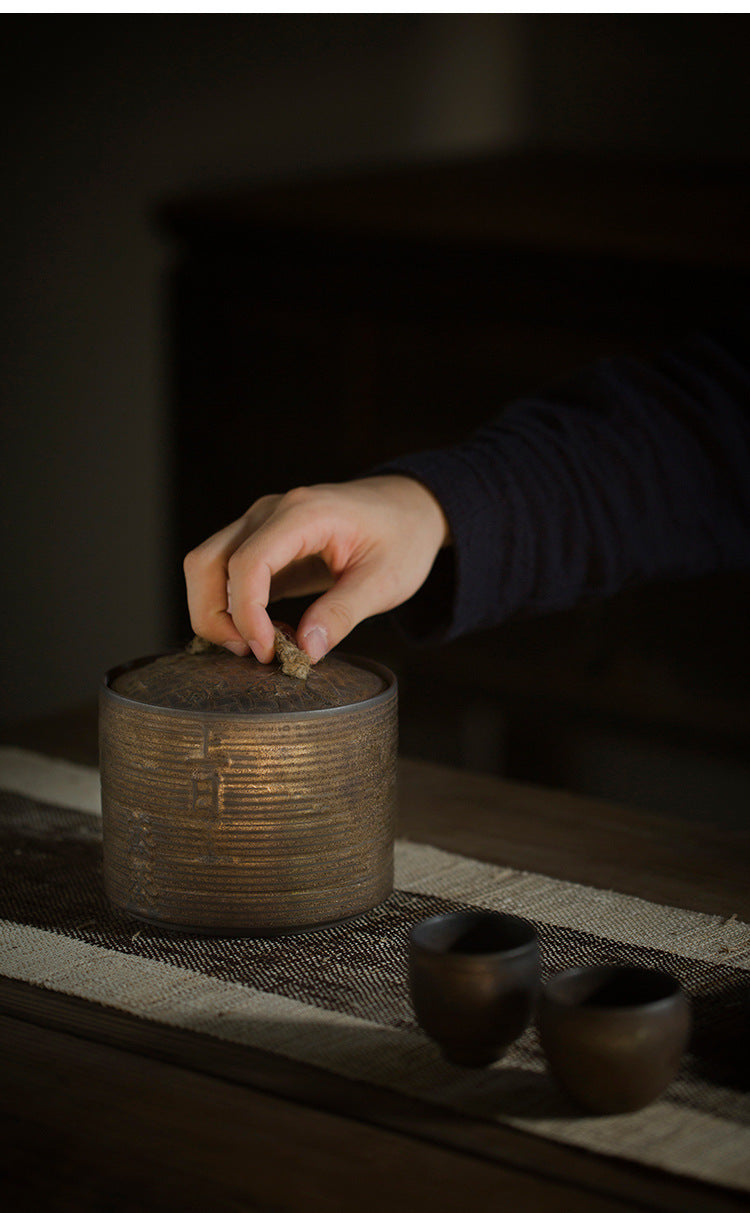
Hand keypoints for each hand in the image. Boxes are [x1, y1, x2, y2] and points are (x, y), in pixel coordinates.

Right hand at [183, 475, 449, 662]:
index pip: (247, 563)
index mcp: (303, 514)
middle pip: (206, 562)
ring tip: (260, 645)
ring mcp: (260, 524)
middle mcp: (270, 513)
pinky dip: (230, 606)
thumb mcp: (385, 581)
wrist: (407, 507)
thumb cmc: (402, 537)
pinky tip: (267, 630)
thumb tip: (305, 651)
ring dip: (215, 612)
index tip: (266, 652)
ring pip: (205, 566)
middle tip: (255, 654)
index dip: (246, 614)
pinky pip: (222, 573)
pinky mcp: (260, 542)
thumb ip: (343, 614)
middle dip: (215, 616)